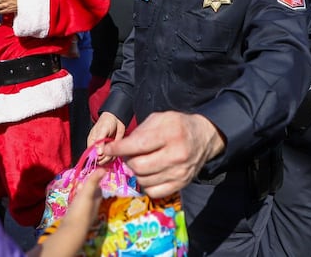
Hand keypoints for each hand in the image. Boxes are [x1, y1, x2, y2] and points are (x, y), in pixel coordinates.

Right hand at [29, 167, 104, 256]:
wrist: (72, 230)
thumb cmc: (80, 210)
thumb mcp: (87, 193)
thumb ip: (94, 181)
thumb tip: (104, 168)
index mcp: (96, 202)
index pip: (99, 191)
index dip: (95, 184)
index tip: (90, 178)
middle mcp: (92, 210)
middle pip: (91, 197)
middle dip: (87, 190)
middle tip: (80, 185)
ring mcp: (84, 216)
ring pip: (84, 204)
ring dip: (80, 197)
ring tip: (75, 192)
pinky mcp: (75, 221)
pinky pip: (76, 210)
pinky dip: (75, 205)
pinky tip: (70, 205)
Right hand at [87, 112, 124, 163]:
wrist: (117, 118)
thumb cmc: (107, 121)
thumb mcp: (102, 129)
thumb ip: (99, 141)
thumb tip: (98, 153)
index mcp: (92, 143)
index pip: (91, 155)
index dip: (96, 157)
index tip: (102, 154)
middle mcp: (98, 148)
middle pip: (99, 160)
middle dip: (104, 158)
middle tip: (109, 151)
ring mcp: (105, 149)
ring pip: (106, 160)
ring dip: (110, 158)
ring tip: (113, 148)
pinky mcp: (112, 150)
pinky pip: (112, 158)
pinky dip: (115, 156)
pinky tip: (116, 149)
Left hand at [101, 111, 224, 197]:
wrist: (204, 138)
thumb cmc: (178, 125)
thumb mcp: (160, 118)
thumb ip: (140, 131)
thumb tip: (119, 147)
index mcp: (171, 133)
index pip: (138, 145)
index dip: (118, 148)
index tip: (107, 149)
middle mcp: (177, 155)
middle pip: (139, 166)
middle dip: (127, 160)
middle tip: (127, 154)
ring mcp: (180, 172)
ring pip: (144, 180)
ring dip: (135, 172)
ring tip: (139, 161)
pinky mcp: (181, 184)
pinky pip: (153, 191)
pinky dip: (145, 183)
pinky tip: (148, 173)